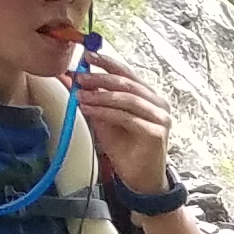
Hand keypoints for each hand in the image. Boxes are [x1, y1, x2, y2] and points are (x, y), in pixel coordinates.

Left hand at [63, 49, 175, 196]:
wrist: (139, 177)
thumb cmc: (125, 147)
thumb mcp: (105, 116)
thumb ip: (95, 98)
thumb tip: (74, 78)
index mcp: (149, 96)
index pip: (128, 73)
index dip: (107, 62)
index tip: (87, 56)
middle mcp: (158, 105)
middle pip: (127, 83)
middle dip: (99, 78)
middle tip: (79, 78)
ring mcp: (160, 119)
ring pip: (127, 99)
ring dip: (99, 96)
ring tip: (80, 96)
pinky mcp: (156, 133)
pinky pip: (126, 117)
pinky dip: (104, 112)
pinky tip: (88, 110)